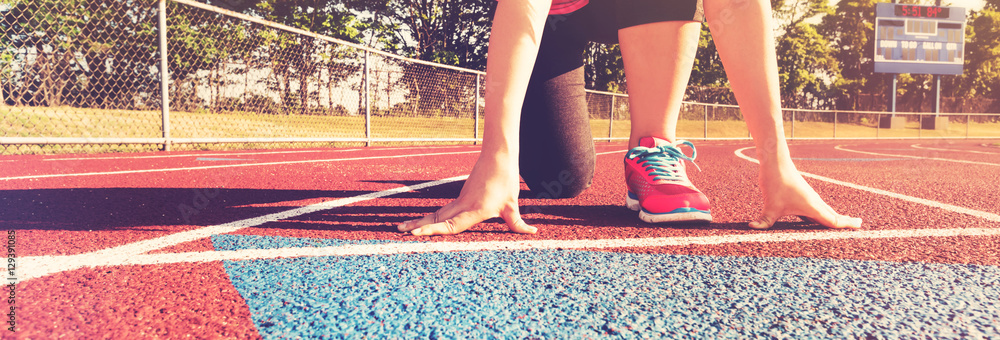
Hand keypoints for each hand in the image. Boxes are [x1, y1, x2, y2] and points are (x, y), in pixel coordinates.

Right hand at [397, 154, 537, 235]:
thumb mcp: (512, 204)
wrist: (498, 155)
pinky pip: (443, 210)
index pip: (451, 224)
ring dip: (420, 221)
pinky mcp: (461, 197)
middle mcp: (463, 205)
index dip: (433, 230)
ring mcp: (460, 200)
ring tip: (402, 227)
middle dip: (417, 225)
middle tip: (399, 231)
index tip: (416, 233)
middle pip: (436, 218)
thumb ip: (517, 223)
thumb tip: (532, 232)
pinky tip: (423, 222)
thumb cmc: (506, 178)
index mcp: (475, 209)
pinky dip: (431, 218)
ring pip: (437, 213)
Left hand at [751, 164, 862, 229]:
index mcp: (812, 207)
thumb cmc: (776, 182)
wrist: (775, 162)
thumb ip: (763, 221)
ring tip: (843, 222)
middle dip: (845, 221)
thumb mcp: (769, 205)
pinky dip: (822, 213)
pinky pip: (815, 207)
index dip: (846, 224)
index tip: (860, 225)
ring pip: (825, 210)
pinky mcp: (802, 194)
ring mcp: (809, 197)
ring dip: (834, 216)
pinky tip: (816, 217)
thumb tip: (752, 228)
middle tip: (859, 225)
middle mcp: (814, 202)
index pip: (833, 220)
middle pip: (833, 215)